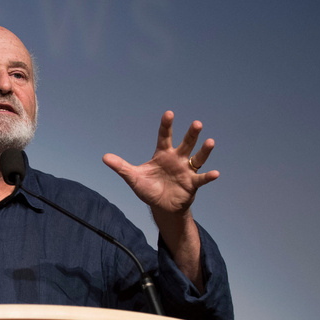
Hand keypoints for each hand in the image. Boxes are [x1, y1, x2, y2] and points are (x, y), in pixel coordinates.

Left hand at [102, 110, 218, 218]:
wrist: (161, 206)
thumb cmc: (149, 189)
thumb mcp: (133, 178)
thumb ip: (121, 167)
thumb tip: (104, 157)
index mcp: (163, 154)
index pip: (164, 136)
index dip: (166, 125)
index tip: (169, 113)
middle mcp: (177, 159)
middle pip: (186, 143)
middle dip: (191, 134)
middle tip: (197, 123)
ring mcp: (186, 170)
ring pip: (197, 158)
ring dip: (204, 151)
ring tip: (210, 142)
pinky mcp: (192, 184)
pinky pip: (202, 178)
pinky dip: (208, 176)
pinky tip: (216, 173)